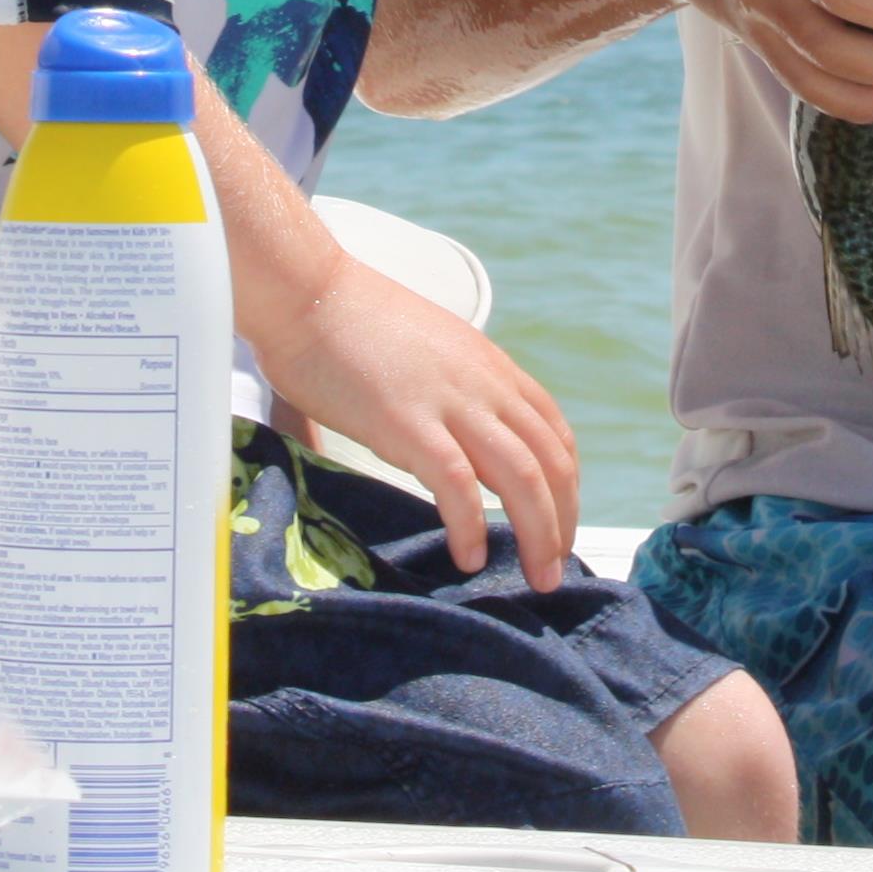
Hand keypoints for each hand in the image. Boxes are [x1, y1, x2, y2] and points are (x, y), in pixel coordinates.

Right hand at [253, 258, 582, 587]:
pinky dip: (473, 526)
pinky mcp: (408, 421)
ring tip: (538, 579)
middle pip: (551, 461)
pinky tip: (470, 558)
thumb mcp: (427, 352)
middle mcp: (484, 383)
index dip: (567, 486)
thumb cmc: (349, 325)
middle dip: (563, 521)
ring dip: (539, 535)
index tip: (559, 524)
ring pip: (522, 475)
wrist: (305, 292)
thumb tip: (448, 437)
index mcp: (490, 367)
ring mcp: (449, 401)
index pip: (554, 432)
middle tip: (555, 571)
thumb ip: (452, 390)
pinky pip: (458, 483)